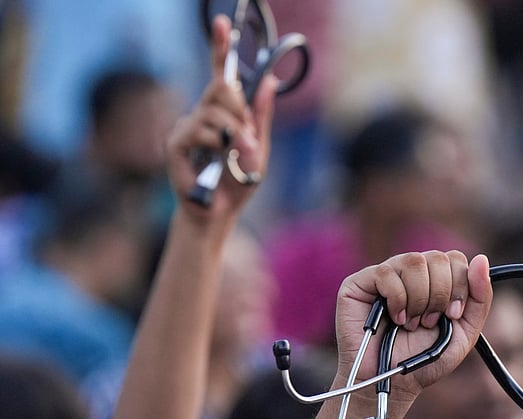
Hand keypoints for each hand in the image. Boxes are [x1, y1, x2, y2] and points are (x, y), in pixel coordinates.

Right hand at [166, 14, 275, 221]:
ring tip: (235, 156)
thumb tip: (269, 80)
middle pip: (220, 88)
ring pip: (213, 111)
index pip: (222, 75)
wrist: (221, 212)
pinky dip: (215, 146)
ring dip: (233, 134)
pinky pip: (200, 131)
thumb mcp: (259, 148)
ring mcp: (187, 127)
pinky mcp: (175, 143)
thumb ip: (261, 116)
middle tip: (246, 137)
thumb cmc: (238, 182)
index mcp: (224, 114)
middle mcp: (202, 115)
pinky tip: (213, 162)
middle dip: (239, 110)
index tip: (222, 23)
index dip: (221, 48)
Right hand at [334, 251, 492, 403]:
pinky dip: (397, 300)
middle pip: (437, 257)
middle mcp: (410, 272)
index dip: (459, 286)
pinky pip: (386, 272)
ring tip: (411, 323)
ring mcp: (385, 274)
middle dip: (439, 295)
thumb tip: (481, 259)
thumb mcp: (464, 332)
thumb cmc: (425, 359)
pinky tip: (394, 319)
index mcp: (435, 278)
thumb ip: (480, 298)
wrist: (393, 383)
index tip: (452, 315)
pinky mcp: (359, 282)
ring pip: (414, 261)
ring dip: (418, 299)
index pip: (455, 258)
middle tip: (429, 322)